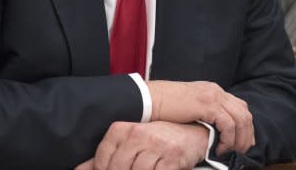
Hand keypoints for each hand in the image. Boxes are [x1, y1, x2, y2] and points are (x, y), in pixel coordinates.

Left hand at [75, 121, 206, 169]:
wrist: (193, 134)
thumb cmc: (157, 140)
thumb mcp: (130, 142)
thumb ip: (105, 157)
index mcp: (124, 129)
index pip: (102, 159)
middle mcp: (139, 135)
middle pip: (118, 169)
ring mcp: (157, 147)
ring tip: (144, 168)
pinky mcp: (172, 160)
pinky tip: (154, 169)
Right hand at [147, 80, 253, 154]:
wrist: (151, 98)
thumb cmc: (166, 106)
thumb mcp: (191, 106)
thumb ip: (205, 112)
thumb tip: (215, 130)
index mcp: (214, 90)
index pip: (240, 107)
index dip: (245, 127)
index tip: (243, 142)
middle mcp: (216, 91)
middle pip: (245, 113)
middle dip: (247, 135)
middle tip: (242, 151)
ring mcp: (213, 96)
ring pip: (241, 119)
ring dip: (239, 139)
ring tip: (231, 152)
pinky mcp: (207, 105)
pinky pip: (228, 124)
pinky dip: (228, 139)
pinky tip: (220, 148)